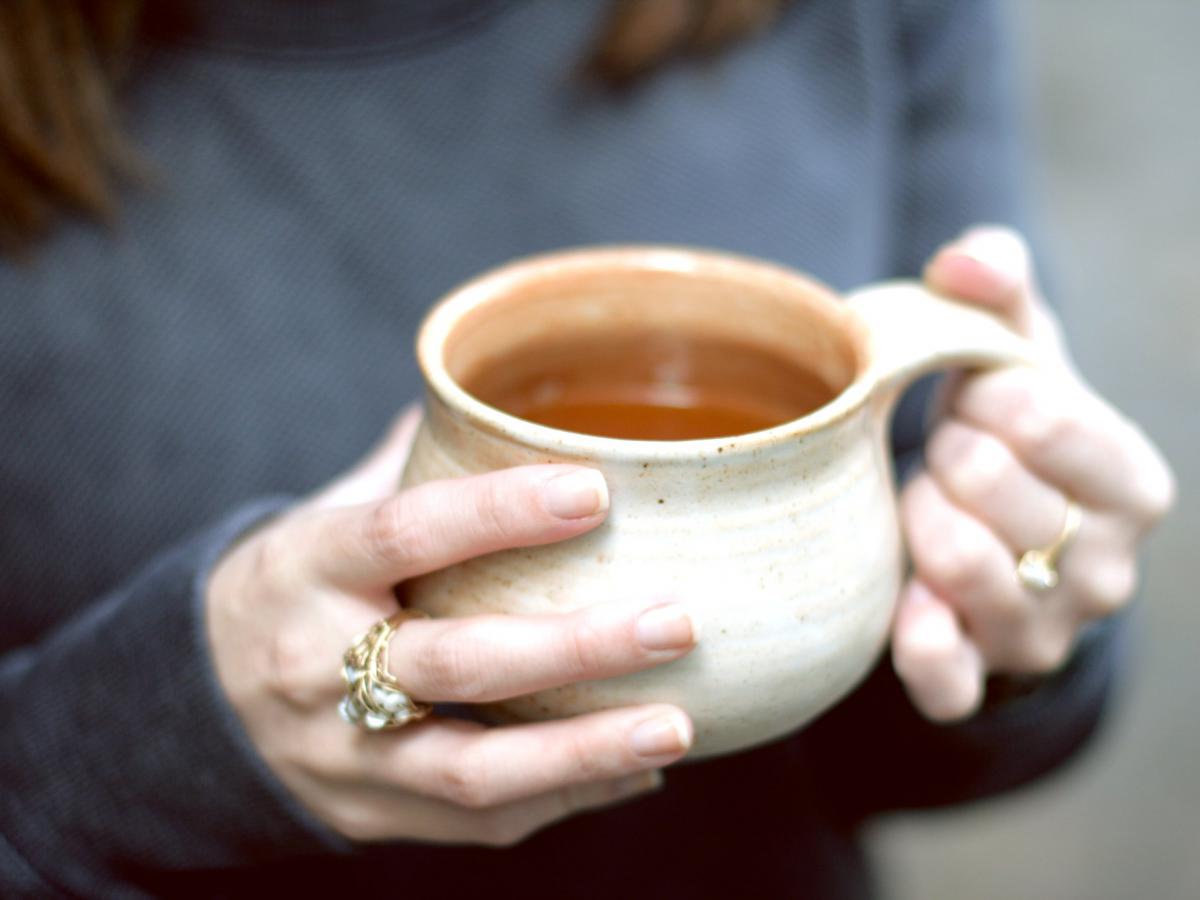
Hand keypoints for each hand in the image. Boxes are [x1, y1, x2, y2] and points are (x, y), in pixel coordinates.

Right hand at [206, 408, 695, 843]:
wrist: (192, 705)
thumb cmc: (288, 587)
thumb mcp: (320, 514)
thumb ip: (408, 462)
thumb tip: (492, 388)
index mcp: (306, 567)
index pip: (404, 531)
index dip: (498, 512)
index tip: (594, 490)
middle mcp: (317, 665)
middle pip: (457, 660)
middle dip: (575, 646)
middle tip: (674, 620)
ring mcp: (343, 754)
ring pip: (473, 768)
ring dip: (585, 750)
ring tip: (676, 727)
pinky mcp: (371, 814)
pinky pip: (480, 820)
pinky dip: (567, 794)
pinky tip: (637, 768)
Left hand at [891, 227, 1174, 720]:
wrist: (995, 537)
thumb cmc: (1007, 432)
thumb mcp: (1016, 352)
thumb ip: (997, 286)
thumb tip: (963, 260)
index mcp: (1133, 484)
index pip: (1037, 414)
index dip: (979, 396)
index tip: (979, 404)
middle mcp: (1108, 571)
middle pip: (984, 481)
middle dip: (944, 453)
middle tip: (950, 457)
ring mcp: (1047, 632)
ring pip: (955, 560)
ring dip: (917, 516)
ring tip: (932, 505)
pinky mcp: (983, 677)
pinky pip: (945, 674)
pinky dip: (917, 636)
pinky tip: (908, 598)